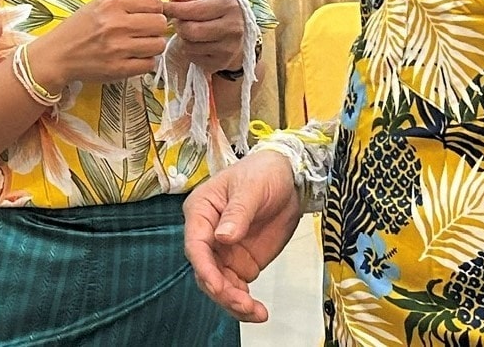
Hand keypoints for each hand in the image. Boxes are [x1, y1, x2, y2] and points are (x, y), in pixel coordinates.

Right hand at [28, 0, 168, 88]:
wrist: (57, 55)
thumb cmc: (79, 27)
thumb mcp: (102, 5)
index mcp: (112, 3)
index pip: (154, 2)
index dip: (155, 9)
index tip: (147, 15)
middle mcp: (116, 24)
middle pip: (160, 23)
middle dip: (155, 27)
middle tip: (144, 31)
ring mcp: (117, 48)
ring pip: (158, 44)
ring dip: (152, 45)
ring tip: (140, 44)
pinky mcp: (118, 69)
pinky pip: (150, 64)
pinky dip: (145, 61)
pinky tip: (134, 57)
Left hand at [163, 0, 245, 72]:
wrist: (241, 31)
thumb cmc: (219, 10)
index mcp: (228, 5)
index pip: (194, 9)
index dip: (174, 9)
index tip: (163, 7)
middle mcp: (232, 28)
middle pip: (190, 31)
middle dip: (178, 25)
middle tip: (178, 21)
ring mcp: (228, 48)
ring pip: (189, 46)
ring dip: (183, 39)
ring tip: (190, 31)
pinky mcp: (221, 63)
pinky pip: (193, 58)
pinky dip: (189, 51)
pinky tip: (197, 43)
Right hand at [184, 151, 301, 321]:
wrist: (288, 179)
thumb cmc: (263, 173)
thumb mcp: (252, 187)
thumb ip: (238, 212)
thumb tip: (223, 237)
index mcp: (201, 211)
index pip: (195, 244)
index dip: (204, 268)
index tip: (218, 286)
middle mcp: (207, 234)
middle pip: (205, 271)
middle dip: (222, 292)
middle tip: (244, 304)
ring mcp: (223, 252)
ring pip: (219, 285)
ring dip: (234, 303)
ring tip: (256, 312)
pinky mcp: (240, 264)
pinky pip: (236, 289)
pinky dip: (244, 303)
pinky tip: (258, 311)